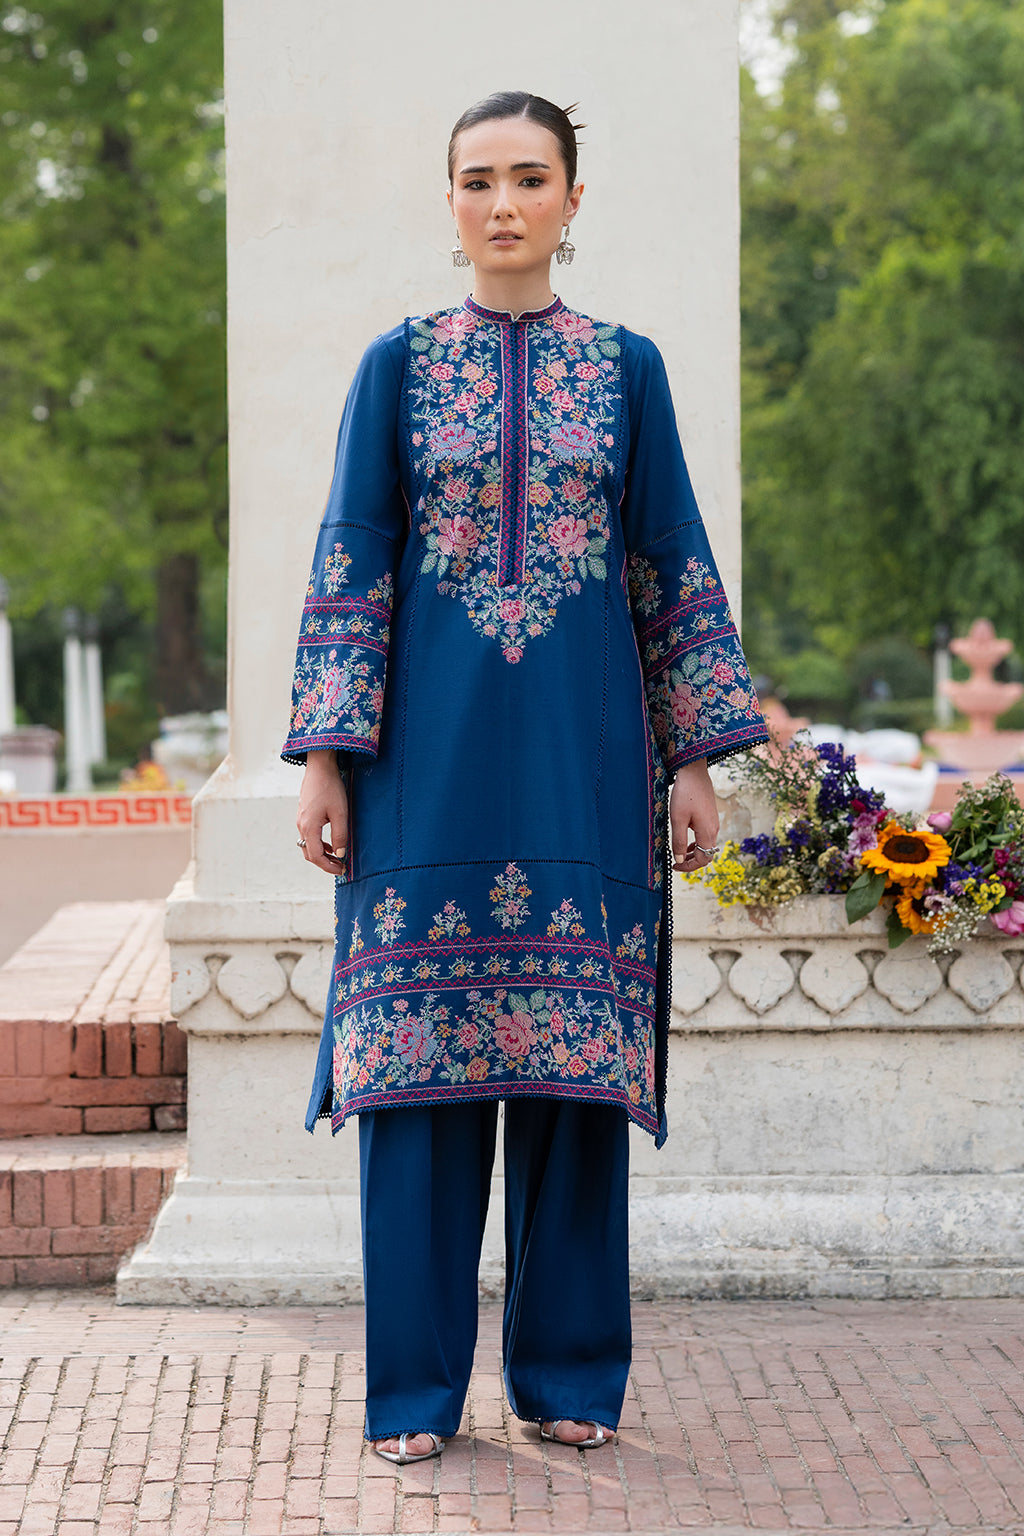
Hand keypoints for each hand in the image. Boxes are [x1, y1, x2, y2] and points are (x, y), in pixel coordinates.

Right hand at [297, 750, 348, 874]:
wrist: (319, 767)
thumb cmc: (331, 788)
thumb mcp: (340, 813)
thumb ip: (340, 835)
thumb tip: (340, 854)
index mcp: (309, 827)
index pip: (316, 856)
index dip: (328, 866)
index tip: (342, 870)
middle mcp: (301, 826)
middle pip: (309, 854)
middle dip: (325, 863)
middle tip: (341, 867)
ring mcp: (300, 820)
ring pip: (308, 845)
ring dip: (322, 854)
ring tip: (338, 858)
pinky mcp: (303, 815)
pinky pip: (308, 836)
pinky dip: (319, 844)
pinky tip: (331, 844)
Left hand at [670, 758, 719, 873]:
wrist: (694, 772)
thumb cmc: (685, 794)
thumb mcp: (678, 819)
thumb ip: (679, 841)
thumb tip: (679, 860)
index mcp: (707, 832)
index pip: (702, 859)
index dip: (688, 867)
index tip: (674, 867)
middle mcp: (714, 829)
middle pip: (707, 854)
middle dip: (692, 862)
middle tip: (676, 863)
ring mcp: (713, 823)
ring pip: (706, 846)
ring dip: (694, 853)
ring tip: (679, 854)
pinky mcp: (710, 816)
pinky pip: (706, 836)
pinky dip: (697, 843)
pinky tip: (686, 841)